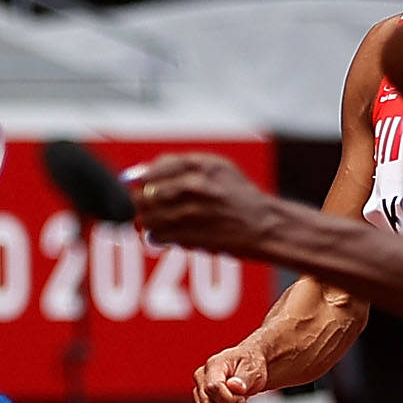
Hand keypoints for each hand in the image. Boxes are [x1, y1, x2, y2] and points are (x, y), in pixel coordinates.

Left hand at [127, 153, 278, 257]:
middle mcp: (198, 185)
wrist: (265, 224)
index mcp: (204, 165)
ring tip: (157, 223)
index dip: (143, 179)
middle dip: (141, 203)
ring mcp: (195, 211)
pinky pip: (158, 236)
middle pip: (147, 194)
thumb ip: (180, 167)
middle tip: (145, 208)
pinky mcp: (193, 235)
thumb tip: (138, 174)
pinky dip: (158, 237)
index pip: (156, 168)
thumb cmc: (237, 196)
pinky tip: (168, 234)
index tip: (139, 185)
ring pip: (149, 217)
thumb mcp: (218, 169)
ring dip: (148, 222)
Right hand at [192, 339, 267, 402]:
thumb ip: (244, 377)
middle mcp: (201, 382)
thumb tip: (234, 386)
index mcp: (212, 367)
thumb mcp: (253, 368)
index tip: (242, 398)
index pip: (212, 388)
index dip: (229, 399)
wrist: (250, 371)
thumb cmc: (251, 366)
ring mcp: (200, 398)